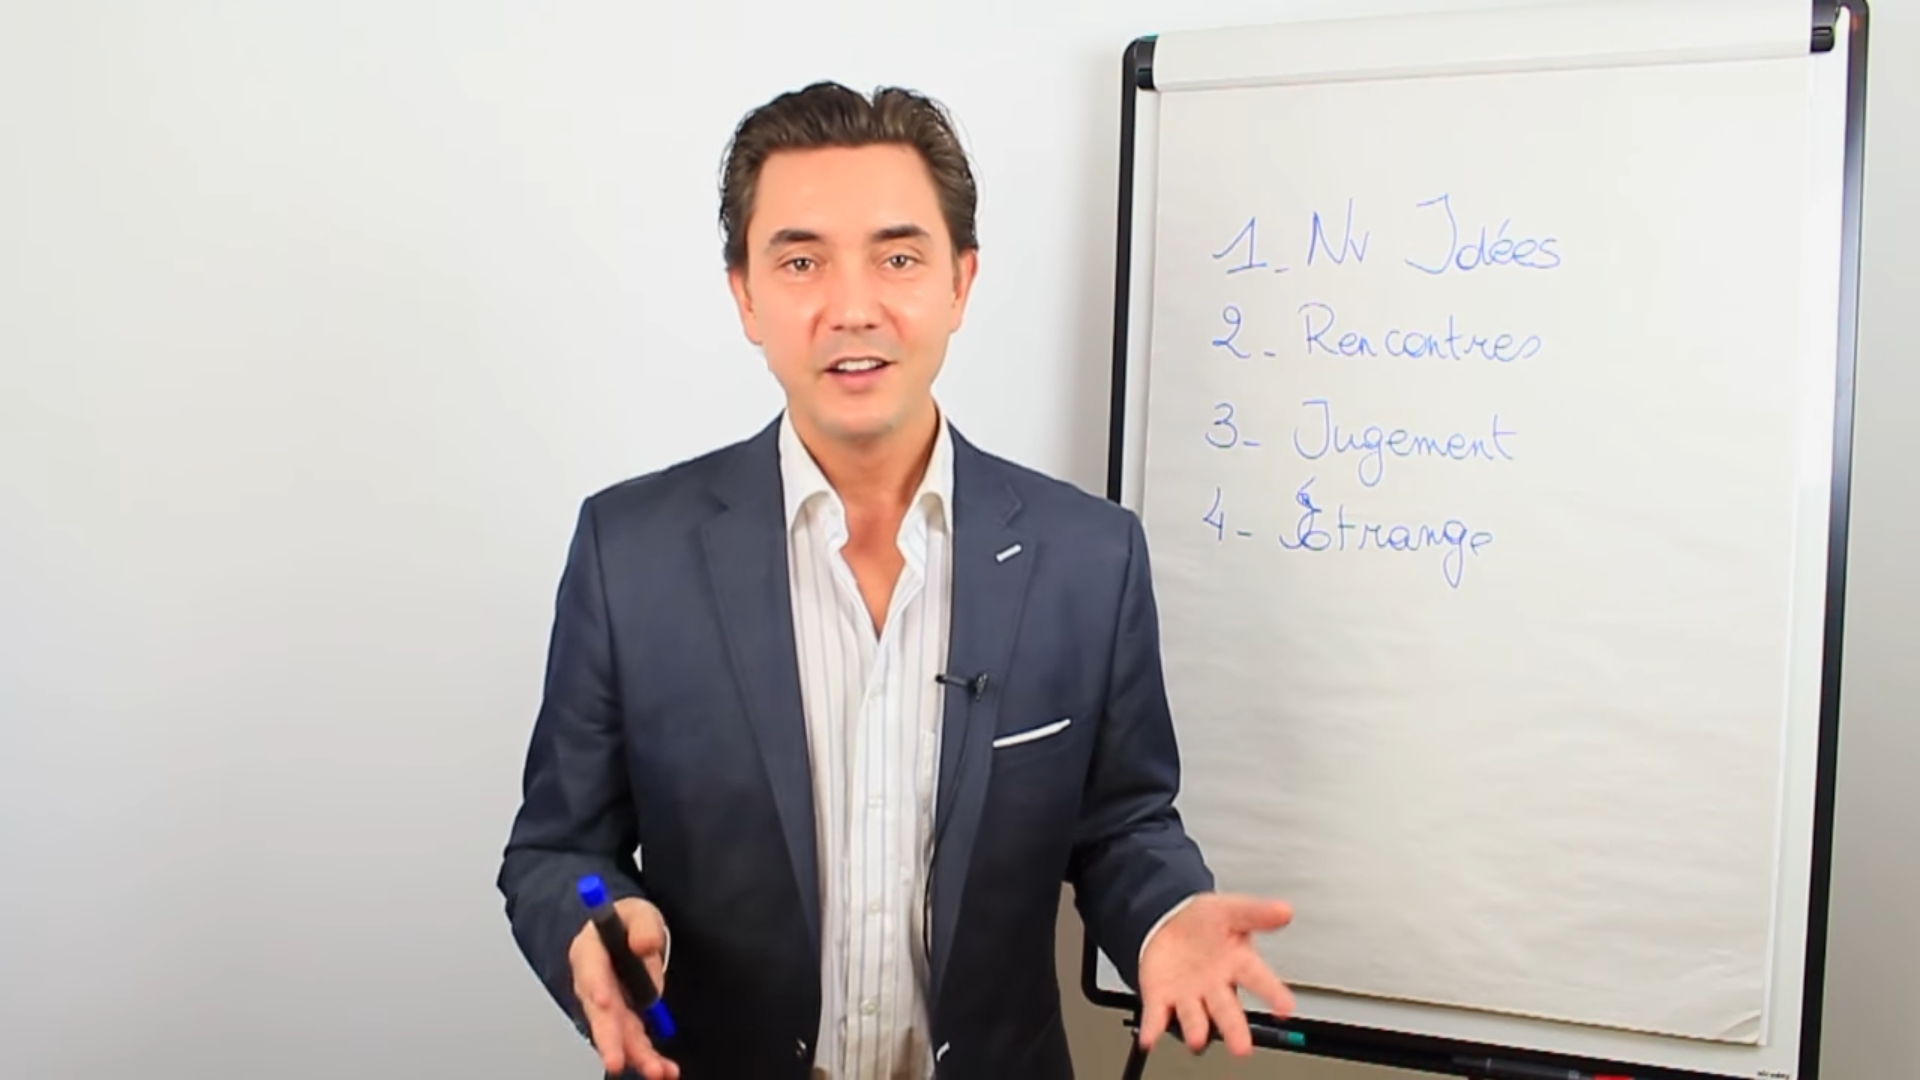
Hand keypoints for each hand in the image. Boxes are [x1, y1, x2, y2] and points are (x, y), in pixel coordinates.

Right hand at [569, 897, 677, 1078]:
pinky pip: (635, 1041)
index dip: (596, 986)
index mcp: (589, 952)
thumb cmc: (626, 923)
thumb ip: (643, 926)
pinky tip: (664, 1071)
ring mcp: (608, 1006)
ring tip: (656, 1071)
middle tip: (615, 1061)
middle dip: (609, 1039)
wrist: (624, 935)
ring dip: (636, 1056)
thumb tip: (645, 946)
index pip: (590, 969)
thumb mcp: (638, 911)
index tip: (603, 1001)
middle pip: (600, 1014)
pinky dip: (649, 1057)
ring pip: (619, 1034)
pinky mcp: (624, 1020)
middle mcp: (593, 985)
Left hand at [1136, 892, 1294, 1056]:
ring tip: (1196, 1039)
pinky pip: (1157, 1015)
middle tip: (1242, 1047)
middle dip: (1234, 1029)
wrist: (1169, 922)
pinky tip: (1150, 1037)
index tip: (1285, 1007)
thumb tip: (1284, 911)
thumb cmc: (1205, 922)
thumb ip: (1256, 913)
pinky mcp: (1162, 999)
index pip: (1258, 979)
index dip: (1272, 993)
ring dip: (1195, 1029)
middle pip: (1227, 1010)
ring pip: (1194, 1017)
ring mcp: (1189, 995)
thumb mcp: (1231, 909)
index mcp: (1237, 964)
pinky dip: (1153, 1027)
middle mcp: (1215, 987)